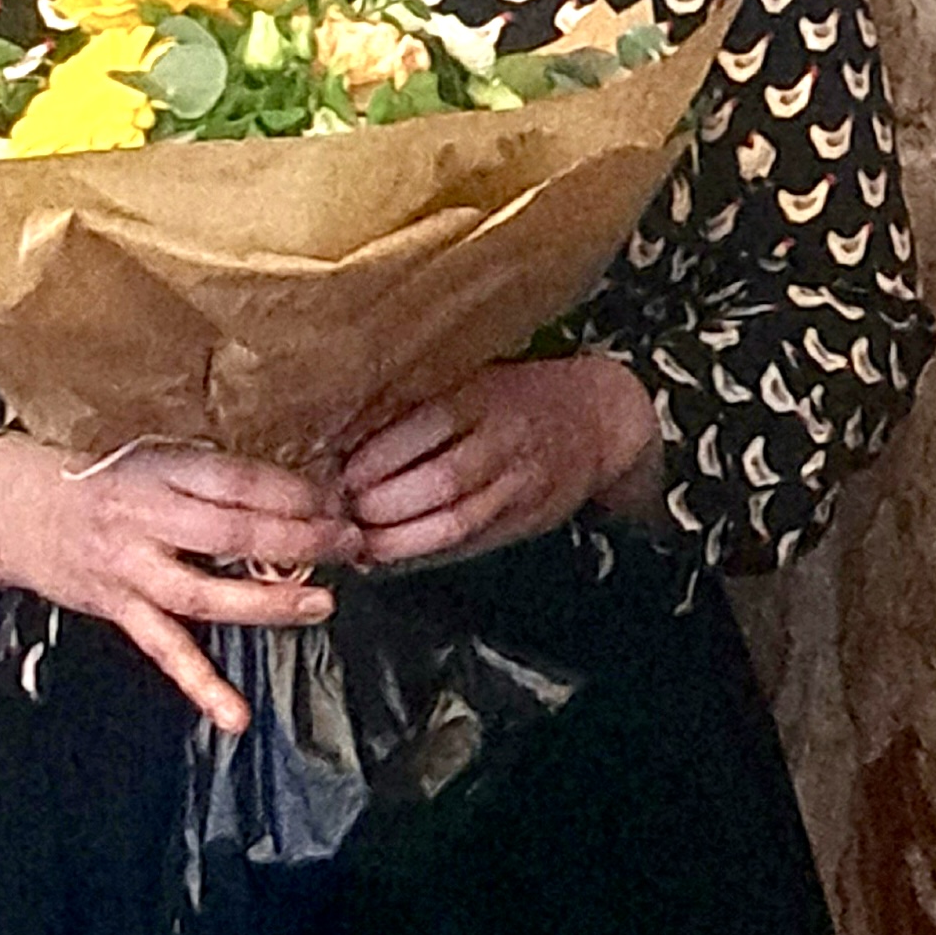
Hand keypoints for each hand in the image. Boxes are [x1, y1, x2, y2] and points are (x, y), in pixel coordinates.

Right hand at [0, 435, 340, 730]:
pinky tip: (235, 715)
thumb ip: (215, 478)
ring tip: (318, 605)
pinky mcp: (119, 610)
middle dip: (296, 541)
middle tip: (349, 543)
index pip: (237, 480)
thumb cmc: (101, 479)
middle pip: (228, 532)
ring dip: (265, 604)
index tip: (339, 500)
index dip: (293, 492)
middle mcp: (144, 520)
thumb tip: (302, 492)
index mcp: (160, 471)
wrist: (15, 509)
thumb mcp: (156, 458)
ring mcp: (130, 570)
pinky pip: (165, 651)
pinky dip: (202, 684)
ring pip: (202, 594)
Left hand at [339, 357, 664, 570]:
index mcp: (487, 394)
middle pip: (439, 480)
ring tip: (358, 541)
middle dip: (380, 503)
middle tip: (338, 512)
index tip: (336, 470)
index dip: (376, 455)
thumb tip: (345, 436)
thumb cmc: (521, 393)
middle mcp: (505, 440)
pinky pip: (469, 545)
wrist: (599, 421)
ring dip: (397, 539)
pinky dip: (423, 555)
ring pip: (454, 521)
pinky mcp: (523, 520)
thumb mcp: (475, 378)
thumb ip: (421, 404)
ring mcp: (518, 484)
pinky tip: (389, 556)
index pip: (426, 425)